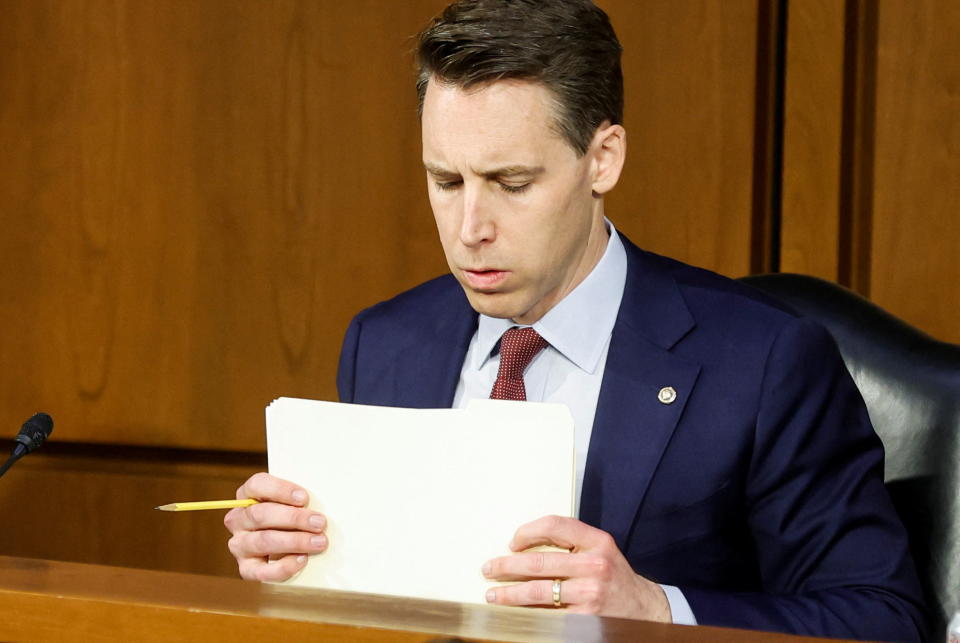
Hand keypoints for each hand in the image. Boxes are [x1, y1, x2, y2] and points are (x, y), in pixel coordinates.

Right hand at [223, 472, 327, 581]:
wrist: (285, 548)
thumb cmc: (291, 518)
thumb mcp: (292, 503)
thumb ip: (298, 500)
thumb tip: (320, 504)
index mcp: (247, 495)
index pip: (256, 485)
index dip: (280, 490)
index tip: (304, 498)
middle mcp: (238, 520)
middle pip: (261, 515)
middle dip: (294, 518)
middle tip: (319, 522)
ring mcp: (240, 545)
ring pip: (263, 541)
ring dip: (294, 541)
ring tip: (319, 542)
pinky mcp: (247, 568)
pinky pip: (262, 571)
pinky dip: (284, 566)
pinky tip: (302, 560)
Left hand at [482, 515, 670, 620]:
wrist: (645, 610)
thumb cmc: (615, 577)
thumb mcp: (600, 551)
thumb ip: (572, 544)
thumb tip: (523, 548)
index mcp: (598, 541)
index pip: (554, 525)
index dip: (527, 532)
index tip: (512, 543)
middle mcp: (595, 566)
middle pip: (538, 562)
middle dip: (507, 566)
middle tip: (489, 569)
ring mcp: (590, 595)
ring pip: (537, 592)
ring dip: (509, 594)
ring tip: (493, 595)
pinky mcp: (585, 620)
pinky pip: (548, 616)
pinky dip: (527, 615)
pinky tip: (513, 615)